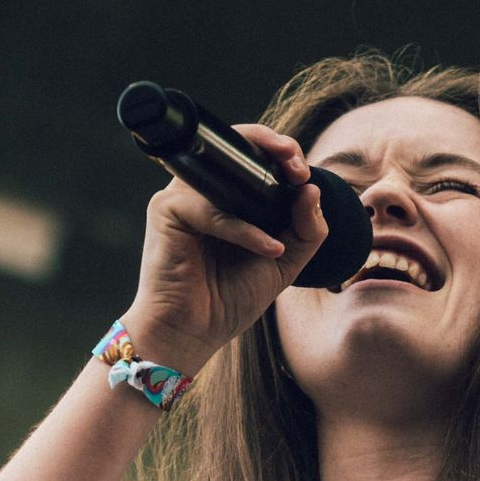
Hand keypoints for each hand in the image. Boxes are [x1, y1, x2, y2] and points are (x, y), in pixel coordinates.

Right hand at [122, 123, 328, 374]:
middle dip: (273, 146)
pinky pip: (211, 210)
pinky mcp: (166, 212)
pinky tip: (268, 248)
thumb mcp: (282, 262)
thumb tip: (313, 189)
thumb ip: (305, 229)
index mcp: (227, 199)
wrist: (193, 334)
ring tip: (297, 185)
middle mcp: (202, 192)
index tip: (306, 173)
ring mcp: (181, 198)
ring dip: (263, 172)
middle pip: (234, 148)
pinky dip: (244, 230)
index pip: (251, 157)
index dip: (280, 152)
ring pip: (222, 169)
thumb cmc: (229, 299)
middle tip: (300, 166)